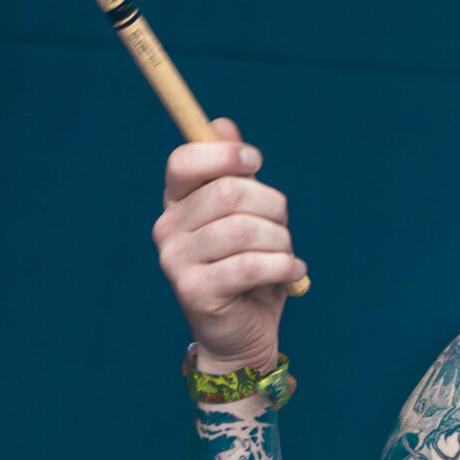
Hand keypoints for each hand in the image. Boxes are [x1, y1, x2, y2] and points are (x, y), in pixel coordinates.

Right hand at [155, 117, 304, 372]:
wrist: (243, 334)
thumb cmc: (250, 266)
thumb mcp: (248, 214)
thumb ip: (235, 173)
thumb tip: (223, 125)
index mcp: (178, 202)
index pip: (183, 161)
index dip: (224, 155)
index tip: (255, 161)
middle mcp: (168, 228)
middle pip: (228, 192)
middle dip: (272, 206)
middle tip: (282, 226)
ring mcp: (176, 261)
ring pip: (244, 229)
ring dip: (281, 240)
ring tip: (287, 255)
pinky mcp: (194, 291)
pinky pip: (250, 266)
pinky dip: (283, 266)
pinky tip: (292, 273)